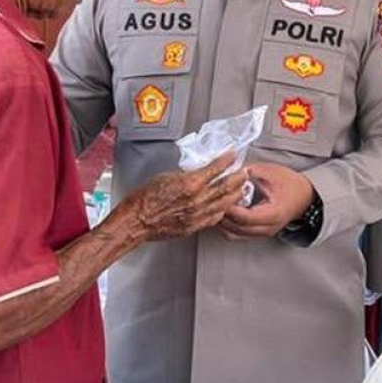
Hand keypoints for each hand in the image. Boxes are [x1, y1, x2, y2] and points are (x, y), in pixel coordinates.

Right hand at [122, 152, 245, 241]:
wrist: (137, 219)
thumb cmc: (145, 198)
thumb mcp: (167, 176)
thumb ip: (186, 175)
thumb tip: (196, 173)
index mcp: (190, 183)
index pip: (215, 169)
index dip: (226, 161)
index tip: (232, 156)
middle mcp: (197, 200)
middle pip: (225, 187)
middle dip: (238, 178)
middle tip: (245, 172)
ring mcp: (197, 215)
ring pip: (223, 203)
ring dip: (235, 195)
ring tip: (241, 189)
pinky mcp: (194, 226)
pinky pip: (214, 218)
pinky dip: (222, 210)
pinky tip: (226, 207)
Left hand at [220, 162, 314, 238]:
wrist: (305, 196)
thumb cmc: (292, 185)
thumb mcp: (272, 172)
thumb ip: (251, 171)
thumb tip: (231, 170)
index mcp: (273, 214)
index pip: (244, 217)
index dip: (229, 207)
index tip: (220, 195)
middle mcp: (267, 227)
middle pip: (236, 228)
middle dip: (222, 214)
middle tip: (213, 200)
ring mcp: (262, 232)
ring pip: (234, 234)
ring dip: (223, 222)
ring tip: (217, 206)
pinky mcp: (258, 232)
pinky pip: (237, 233)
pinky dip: (228, 224)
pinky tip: (224, 212)